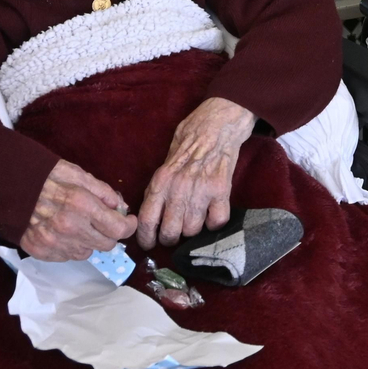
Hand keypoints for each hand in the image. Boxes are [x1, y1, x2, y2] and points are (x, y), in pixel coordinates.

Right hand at [19, 159, 137, 261]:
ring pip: (87, 253)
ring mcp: (54, 243)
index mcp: (83, 205)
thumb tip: (121, 207)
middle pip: (106, 245)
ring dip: (89, 241)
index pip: (119, 229)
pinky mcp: (41, 251)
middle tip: (104, 222)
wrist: (9, 187)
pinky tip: (62, 232)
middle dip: (110, 234)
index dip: (129, 226)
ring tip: (78, 225)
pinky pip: (67, 257)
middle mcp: (70, 228)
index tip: (129, 221)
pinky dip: (70, 247)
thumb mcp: (78, 175)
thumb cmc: (47, 176)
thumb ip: (103, 192)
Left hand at [136, 97, 254, 248]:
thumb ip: (158, 188)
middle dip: (171, 238)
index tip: (149, 244)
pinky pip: (217, 221)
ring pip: (193, 230)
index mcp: (160, 182)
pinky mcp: (221, 190)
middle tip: (174, 234)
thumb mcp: (164, 164)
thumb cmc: (189, 140)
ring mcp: (200, 191)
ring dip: (193, 230)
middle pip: (170, 232)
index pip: (147, 221)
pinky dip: (215, 223)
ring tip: (195, 220)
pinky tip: (213, 214)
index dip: (146, 239)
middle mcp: (178, 189)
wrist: (217, 125)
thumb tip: (150, 215)